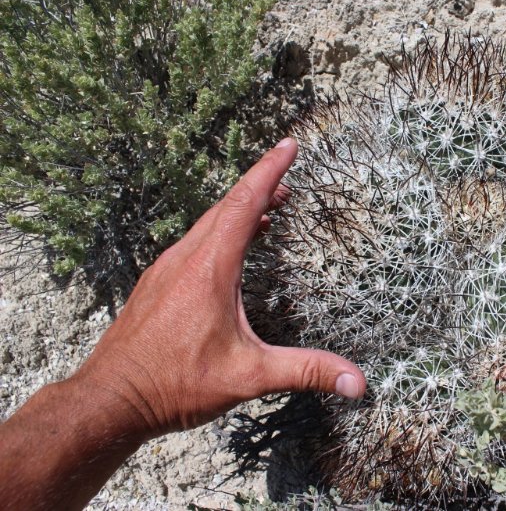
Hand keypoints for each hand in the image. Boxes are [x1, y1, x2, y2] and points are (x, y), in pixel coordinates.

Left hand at [73, 137, 365, 435]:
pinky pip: (192, 243)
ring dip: (238, 210)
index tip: (288, 145)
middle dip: (260, 186)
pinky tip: (227, 252)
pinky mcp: (157, 284)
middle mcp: (185, 259)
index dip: (270, 170)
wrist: (110, 399)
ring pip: (207, 224)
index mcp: (210, 268)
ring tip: (267, 211)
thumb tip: (356, 381)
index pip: (246, 203)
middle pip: (226, 206)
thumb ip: (306, 371)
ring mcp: (166, 270)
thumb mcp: (249, 377)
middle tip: (286, 178)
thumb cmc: (174, 384)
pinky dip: (218, 232)